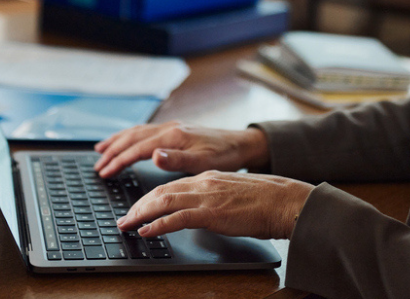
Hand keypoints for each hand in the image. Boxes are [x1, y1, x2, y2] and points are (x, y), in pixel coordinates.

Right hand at [93, 121, 268, 178]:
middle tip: (97, 166)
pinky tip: (127, 141)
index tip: (104, 172)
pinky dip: (130, 137)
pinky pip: (145, 132)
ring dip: (117, 141)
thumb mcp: (204, 162)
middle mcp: (170, 129)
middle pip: (132, 138)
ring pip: (136, 132)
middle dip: (112, 151)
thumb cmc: (225, 156)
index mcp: (173, 136)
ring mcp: (172, 128)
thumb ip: (178, 160)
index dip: (118, 161)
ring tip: (101, 150)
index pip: (137, 149)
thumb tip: (153, 155)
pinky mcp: (176, 131)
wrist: (242, 144)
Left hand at [116, 171, 313, 239]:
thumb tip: (202, 209)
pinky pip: (177, 217)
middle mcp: (203, 182)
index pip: (170, 185)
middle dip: (138, 206)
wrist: (285, 200)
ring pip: (163, 201)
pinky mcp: (212, 212)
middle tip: (124, 219)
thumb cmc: (266, 200)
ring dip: (141, 214)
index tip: (137, 209)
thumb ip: (214, 196)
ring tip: (127, 225)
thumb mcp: (233, 192)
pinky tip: (146, 231)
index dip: (149, 197)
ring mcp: (207, 196)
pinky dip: (158, 224)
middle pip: (161, 191)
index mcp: (208, 177)